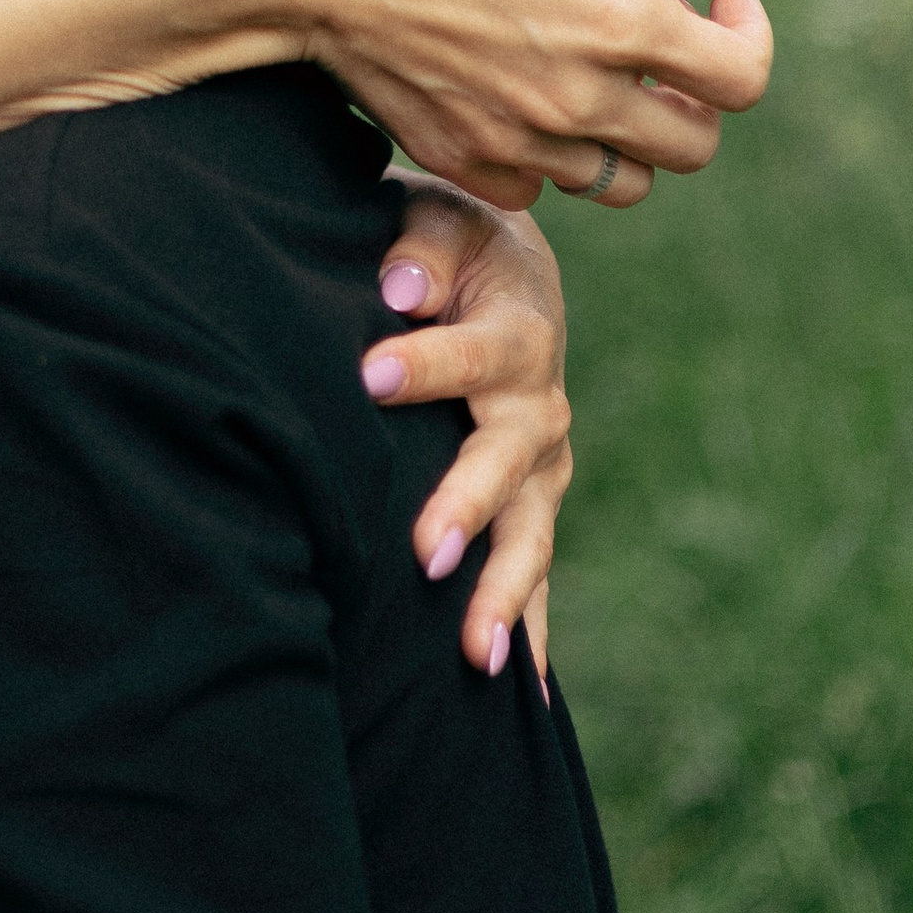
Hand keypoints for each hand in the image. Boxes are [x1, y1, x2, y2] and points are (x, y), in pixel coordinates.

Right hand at [242, 0, 771, 209]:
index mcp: (619, 21)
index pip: (742, 79)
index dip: (749, 34)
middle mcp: (580, 97)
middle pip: (694, 146)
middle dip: (697, 94)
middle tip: (663, 41)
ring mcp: (518, 139)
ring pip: (621, 182)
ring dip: (630, 136)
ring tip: (597, 74)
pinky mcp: (461, 158)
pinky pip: (538, 189)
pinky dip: (551, 157)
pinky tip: (527, 97)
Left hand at [360, 183, 568, 681]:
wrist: (505, 273)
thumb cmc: (454, 245)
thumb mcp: (441, 218)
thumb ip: (422, 246)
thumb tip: (398, 287)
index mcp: (516, 329)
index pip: (471, 351)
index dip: (424, 362)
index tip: (369, 377)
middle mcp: (539, 405)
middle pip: (507, 462)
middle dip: (466, 506)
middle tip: (423, 551)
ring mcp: (542, 466)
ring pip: (530, 534)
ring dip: (504, 594)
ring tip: (475, 657)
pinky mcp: (531, 504)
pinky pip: (535, 572)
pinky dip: (531, 629)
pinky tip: (523, 693)